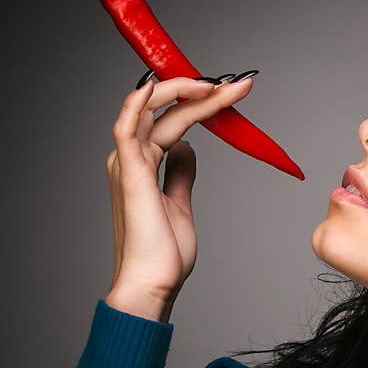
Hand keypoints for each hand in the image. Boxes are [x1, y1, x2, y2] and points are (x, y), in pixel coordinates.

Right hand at [105, 71, 254, 305]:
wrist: (153, 283)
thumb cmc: (164, 253)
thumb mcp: (179, 203)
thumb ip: (180, 173)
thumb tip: (186, 147)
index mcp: (142, 164)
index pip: (174, 120)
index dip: (202, 103)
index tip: (232, 93)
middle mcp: (131, 158)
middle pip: (168, 111)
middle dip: (204, 92)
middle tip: (240, 84)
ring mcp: (128, 164)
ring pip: (155, 111)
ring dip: (185, 91)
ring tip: (221, 84)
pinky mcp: (130, 173)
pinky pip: (127, 127)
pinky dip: (139, 103)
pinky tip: (156, 84)